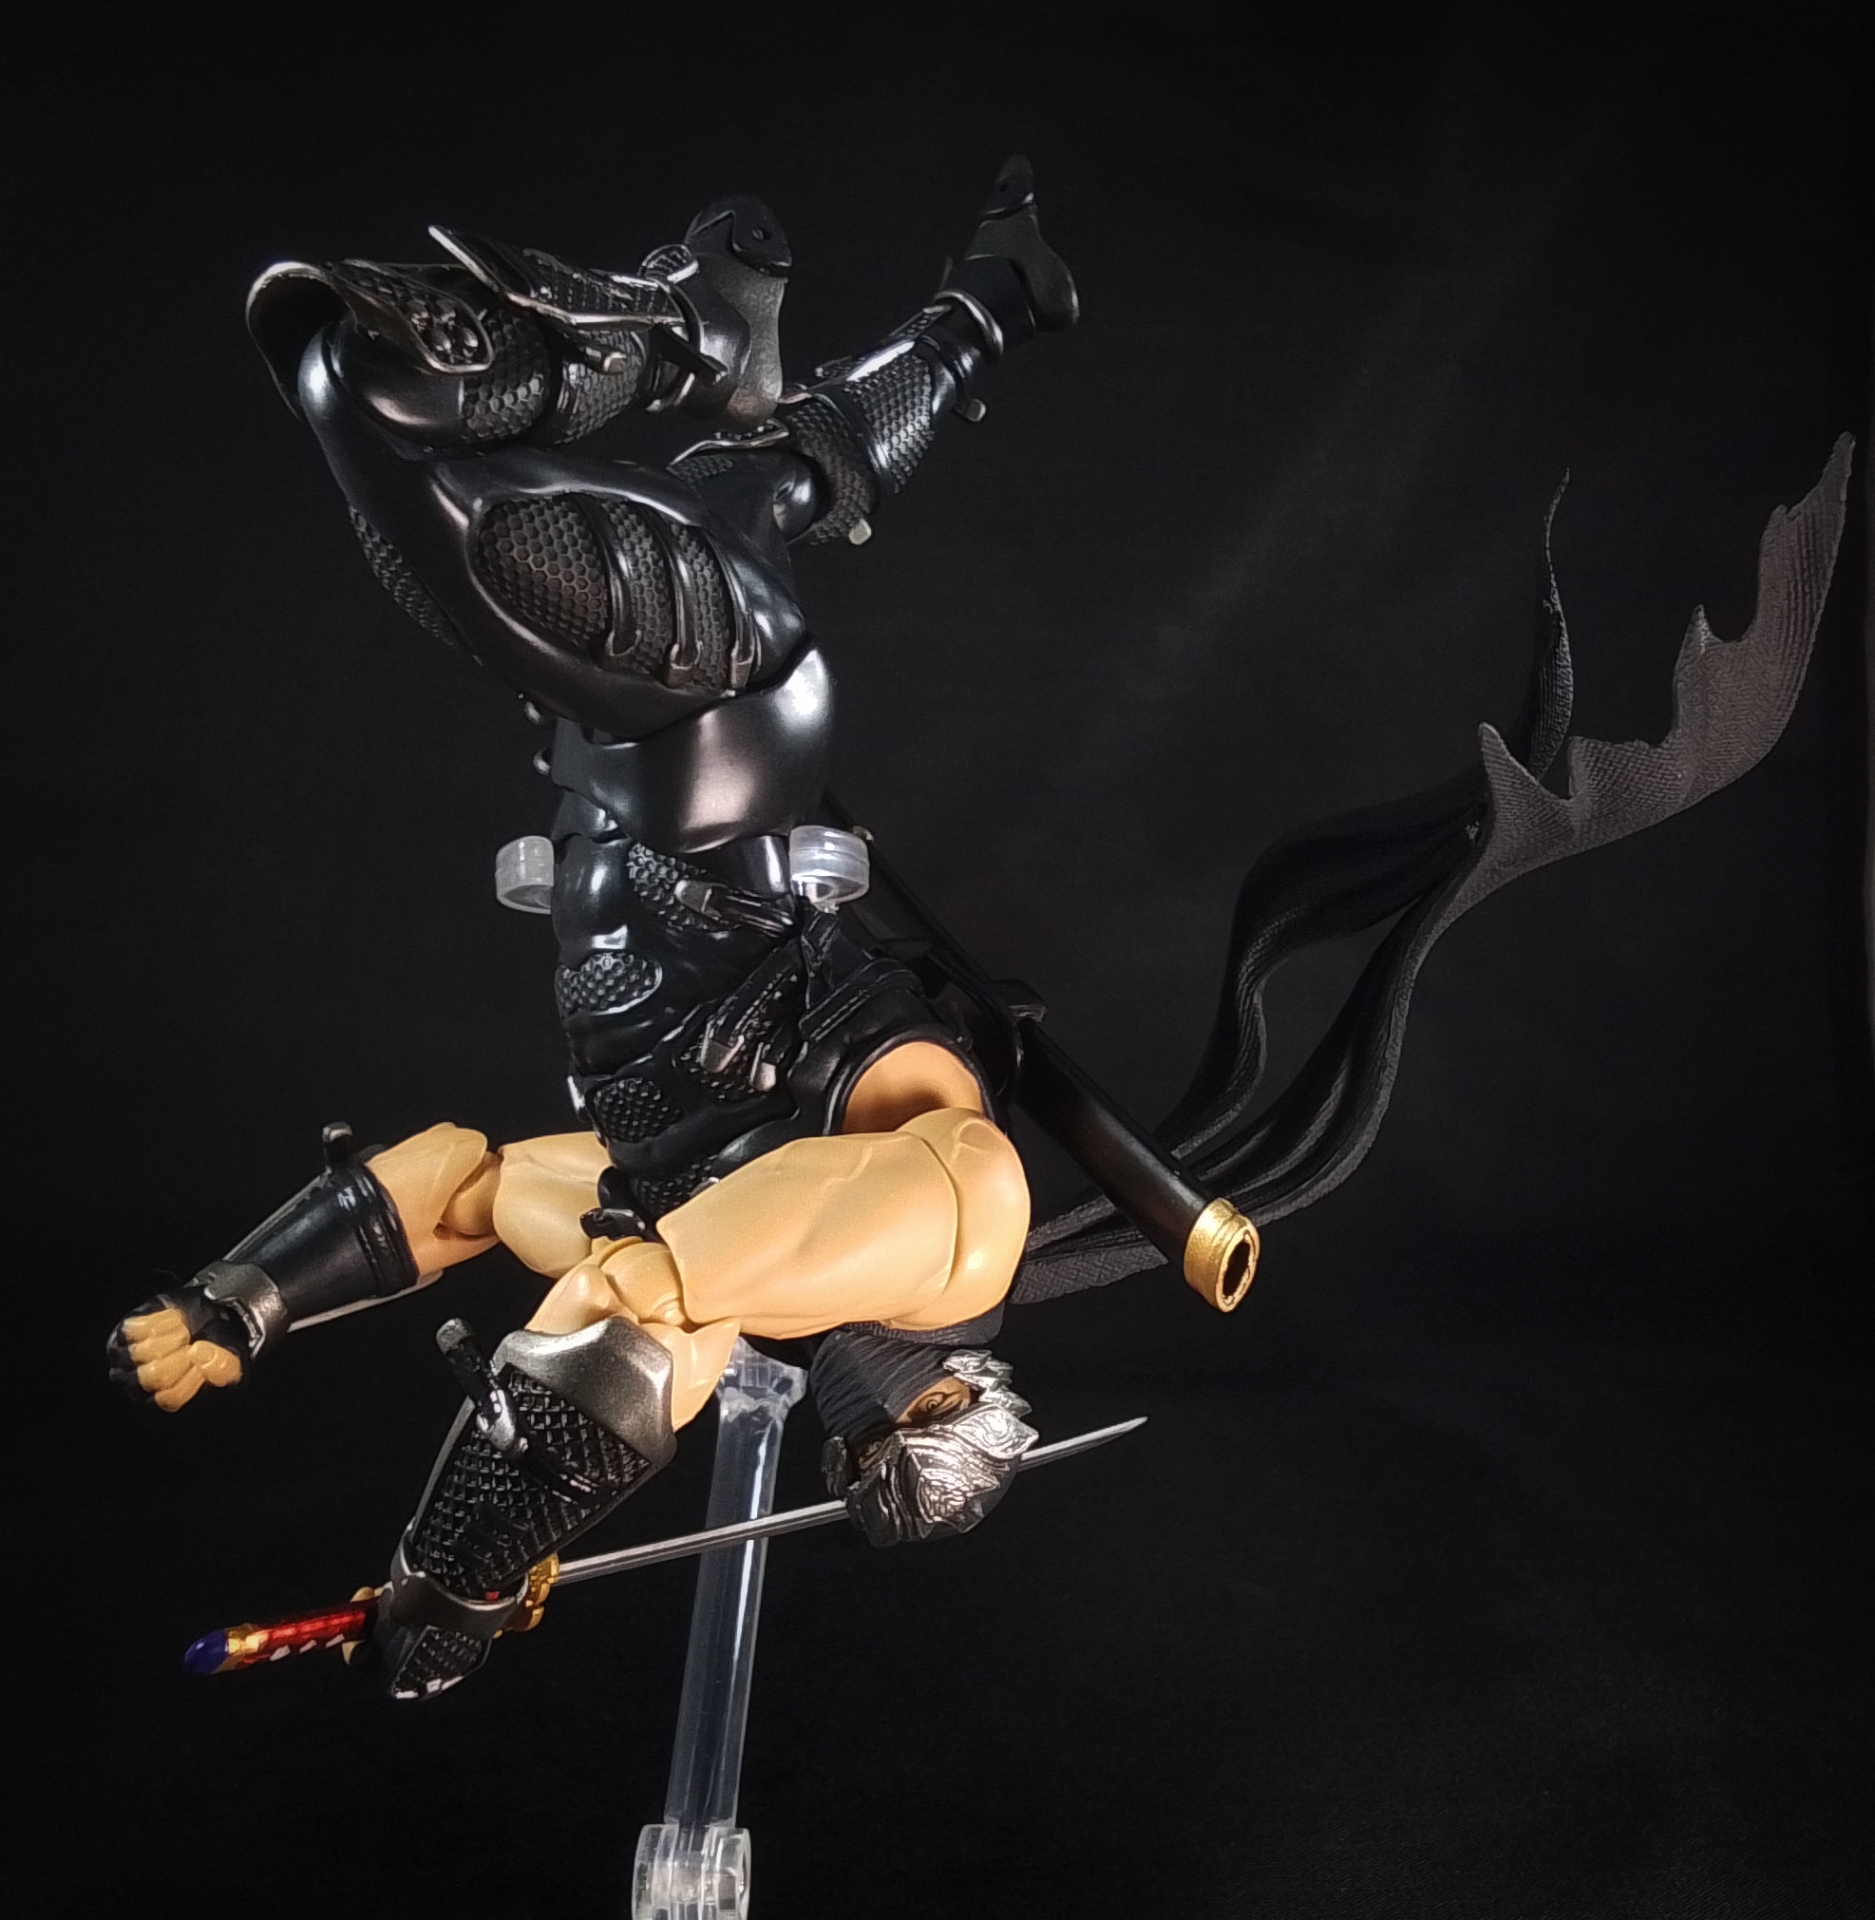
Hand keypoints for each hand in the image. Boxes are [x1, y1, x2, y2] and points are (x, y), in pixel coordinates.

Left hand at [106, 1294, 243, 1410]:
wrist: (208, 1320)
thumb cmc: (217, 1348)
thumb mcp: (231, 1362)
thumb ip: (222, 1367)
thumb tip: (199, 1354)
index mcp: (168, 1401)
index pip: (170, 1398)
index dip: (192, 1376)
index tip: (206, 1360)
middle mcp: (141, 1387)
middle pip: (152, 1376)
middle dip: (179, 1355)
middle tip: (195, 1343)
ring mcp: (128, 1362)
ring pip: (138, 1355)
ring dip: (170, 1337)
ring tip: (186, 1332)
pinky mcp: (121, 1337)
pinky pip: (132, 1330)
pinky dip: (159, 1321)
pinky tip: (174, 1320)